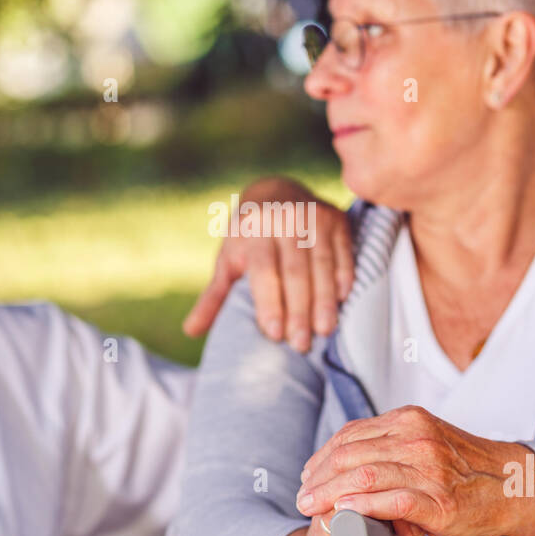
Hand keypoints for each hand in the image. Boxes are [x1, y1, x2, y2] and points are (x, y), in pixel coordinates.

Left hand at [183, 176, 354, 350]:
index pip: (264, 271)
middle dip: (299, 310)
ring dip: (325, 300)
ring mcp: (313, 217)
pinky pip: (342, 252)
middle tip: (301, 344)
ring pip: (321, 265)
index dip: (270, 302)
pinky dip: (344, 276)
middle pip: (295, 272)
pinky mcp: (337, 220)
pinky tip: (344, 300)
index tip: (275, 334)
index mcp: (253, 231)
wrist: (276, 192)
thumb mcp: (228, 259)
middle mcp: (284, 220)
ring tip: (325, 331)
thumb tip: (190, 331)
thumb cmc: (248, 237)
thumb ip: (214, 296)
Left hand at [293, 405, 534, 535]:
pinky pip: (391, 500)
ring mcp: (428, 468)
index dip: (322, 456)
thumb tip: (345, 460)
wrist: (512, 486)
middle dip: (318, 477)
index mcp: (408, 420)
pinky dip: (362, 506)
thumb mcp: (426, 441)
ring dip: (329, 494)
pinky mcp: (438, 500)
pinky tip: (343, 512)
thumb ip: (390, 446)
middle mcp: (416, 437)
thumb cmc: (464, 470)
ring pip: (363, 476)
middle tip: (302, 496)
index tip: (308, 475)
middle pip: (350, 455)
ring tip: (312, 507)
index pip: (350, 435)